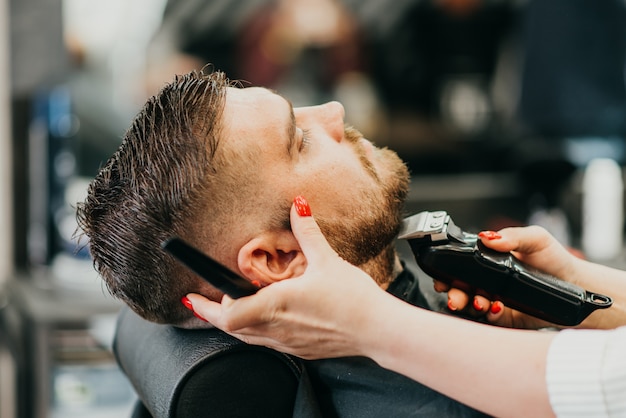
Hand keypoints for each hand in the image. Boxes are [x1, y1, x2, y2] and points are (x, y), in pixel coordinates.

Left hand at [185, 196, 385, 358]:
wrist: (378, 330)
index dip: (206, 306)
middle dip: (215, 313)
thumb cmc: (353, 299)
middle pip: (231, 329)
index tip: (191, 297)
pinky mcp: (300, 351)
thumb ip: (306, 232)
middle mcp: (277, 329)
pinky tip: (266, 317)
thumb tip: (297, 205)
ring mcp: (288, 344)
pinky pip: (267, 343)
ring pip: (248, 338)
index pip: (227, 315)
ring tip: (231, 306)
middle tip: (206, 299)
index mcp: (276, 306)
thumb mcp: (326, 260)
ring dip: (235, 323)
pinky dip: (256, 331)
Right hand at [437, 225, 578, 328]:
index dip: (446, 273)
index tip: (443, 278)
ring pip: (471, 307)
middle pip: (458, 290)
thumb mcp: (535, 239)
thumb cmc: (554, 260)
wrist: (577, 285)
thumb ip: (512, 236)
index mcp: (487, 262)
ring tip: (480, 302)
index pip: (458, 268)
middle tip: (455, 297)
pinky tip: (498, 307)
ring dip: (469, 306)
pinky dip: (490, 314)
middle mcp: (487, 282)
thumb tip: (487, 237)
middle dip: (452, 294)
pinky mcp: (507, 318)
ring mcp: (495, 300)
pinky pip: (490, 320)